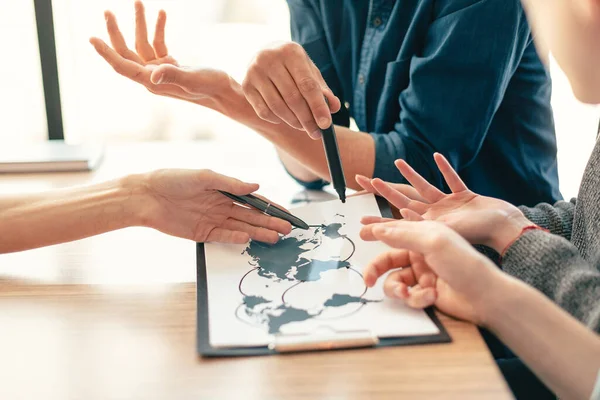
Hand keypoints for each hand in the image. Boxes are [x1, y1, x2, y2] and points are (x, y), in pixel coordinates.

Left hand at [90, 1, 230, 104]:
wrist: (226, 92)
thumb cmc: (211, 87)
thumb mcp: (192, 78)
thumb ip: (172, 75)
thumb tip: (151, 76)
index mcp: (152, 82)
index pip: (123, 66)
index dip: (106, 52)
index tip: (91, 38)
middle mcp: (153, 78)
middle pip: (127, 53)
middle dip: (116, 32)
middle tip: (108, 12)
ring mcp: (161, 71)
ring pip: (142, 45)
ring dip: (141, 24)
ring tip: (139, 2)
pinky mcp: (171, 65)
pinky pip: (158, 44)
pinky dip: (158, 29)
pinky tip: (162, 14)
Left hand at [128, 169, 291, 243]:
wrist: (145, 196)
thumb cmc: (173, 179)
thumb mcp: (204, 177)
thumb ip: (231, 184)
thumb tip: (256, 187)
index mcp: (224, 190)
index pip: (254, 200)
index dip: (271, 207)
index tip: (287, 214)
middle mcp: (222, 206)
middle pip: (252, 216)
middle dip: (270, 222)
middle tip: (288, 230)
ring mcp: (213, 220)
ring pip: (242, 227)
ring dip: (258, 232)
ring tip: (276, 238)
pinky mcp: (202, 233)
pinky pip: (223, 236)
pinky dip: (236, 237)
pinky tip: (248, 238)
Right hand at [242, 42, 341, 138]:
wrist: (265, 54)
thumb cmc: (293, 66)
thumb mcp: (309, 71)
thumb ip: (322, 89)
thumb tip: (334, 108)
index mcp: (291, 52)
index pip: (307, 85)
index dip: (318, 107)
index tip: (326, 125)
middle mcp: (270, 59)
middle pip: (292, 98)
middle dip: (307, 119)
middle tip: (316, 133)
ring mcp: (255, 72)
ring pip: (277, 107)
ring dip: (293, 122)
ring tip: (303, 127)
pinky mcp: (246, 85)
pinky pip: (263, 111)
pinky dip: (276, 119)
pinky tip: (285, 119)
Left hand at [358, 153, 530, 252]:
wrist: (505, 228)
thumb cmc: (476, 233)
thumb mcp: (443, 232)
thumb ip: (419, 229)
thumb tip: (391, 228)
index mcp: (427, 225)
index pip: (396, 222)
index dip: (378, 220)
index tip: (360, 219)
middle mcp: (435, 215)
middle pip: (404, 199)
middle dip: (385, 190)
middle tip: (367, 180)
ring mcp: (450, 205)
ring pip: (425, 186)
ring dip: (411, 174)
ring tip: (397, 162)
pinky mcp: (465, 196)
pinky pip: (452, 179)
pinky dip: (445, 168)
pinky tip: (437, 156)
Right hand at [361, 220, 503, 324]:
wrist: (485, 296)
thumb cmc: (464, 263)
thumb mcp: (433, 241)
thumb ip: (403, 235)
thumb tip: (379, 229)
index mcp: (424, 235)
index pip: (394, 231)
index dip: (377, 232)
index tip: (360, 234)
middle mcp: (421, 254)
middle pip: (388, 260)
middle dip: (377, 270)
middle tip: (368, 280)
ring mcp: (423, 274)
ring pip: (395, 281)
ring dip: (399, 289)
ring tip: (408, 293)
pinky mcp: (425, 293)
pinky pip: (408, 295)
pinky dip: (417, 297)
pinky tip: (431, 296)